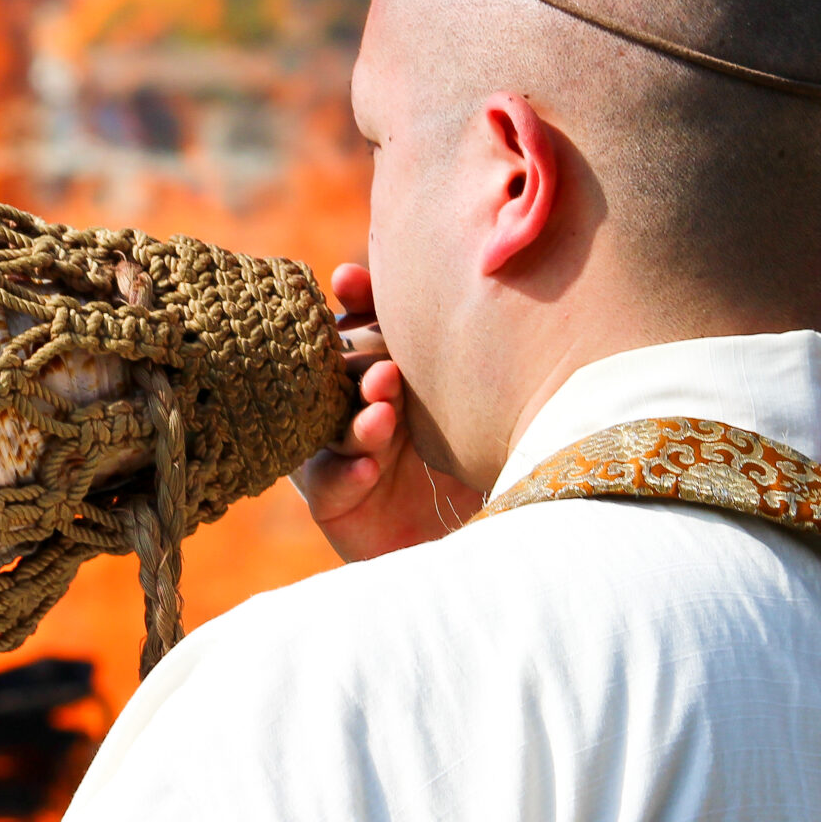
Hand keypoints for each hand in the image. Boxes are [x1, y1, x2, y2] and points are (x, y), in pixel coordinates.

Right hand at [293, 263, 484, 561]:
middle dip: (359, 368)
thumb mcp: (494, 412)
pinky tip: (367, 470)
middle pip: (342, 375)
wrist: (489, 539)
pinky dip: (344, 474)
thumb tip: (492, 286)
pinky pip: (325, 483)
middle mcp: (364, 408)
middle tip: (388, 372)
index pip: (367, 326)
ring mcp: (345, 454)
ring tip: (381, 418)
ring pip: (333, 428)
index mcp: (397, 375)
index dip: (355, 302)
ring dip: (357, 421)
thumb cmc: (495, 468)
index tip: (349, 282)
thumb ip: (485, 361)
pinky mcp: (334, 503)